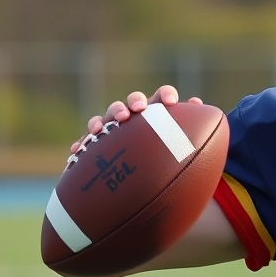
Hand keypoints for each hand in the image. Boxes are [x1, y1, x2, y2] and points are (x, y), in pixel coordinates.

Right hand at [70, 85, 202, 152]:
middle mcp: (137, 117)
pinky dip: (82, 143)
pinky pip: (88, 142)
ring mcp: (117, 129)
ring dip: (106, 118)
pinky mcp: (99, 145)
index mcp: (160, 115)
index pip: (163, 97)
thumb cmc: (171, 162)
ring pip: (109, 116)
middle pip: (133, 102)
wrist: (150, 181)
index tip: (171, 102)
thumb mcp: (186, 152)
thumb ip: (193, 137)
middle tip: (137, 109)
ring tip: (103, 127)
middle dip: (134, 102)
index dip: (165, 95)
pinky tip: (77, 150)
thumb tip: (198, 109)